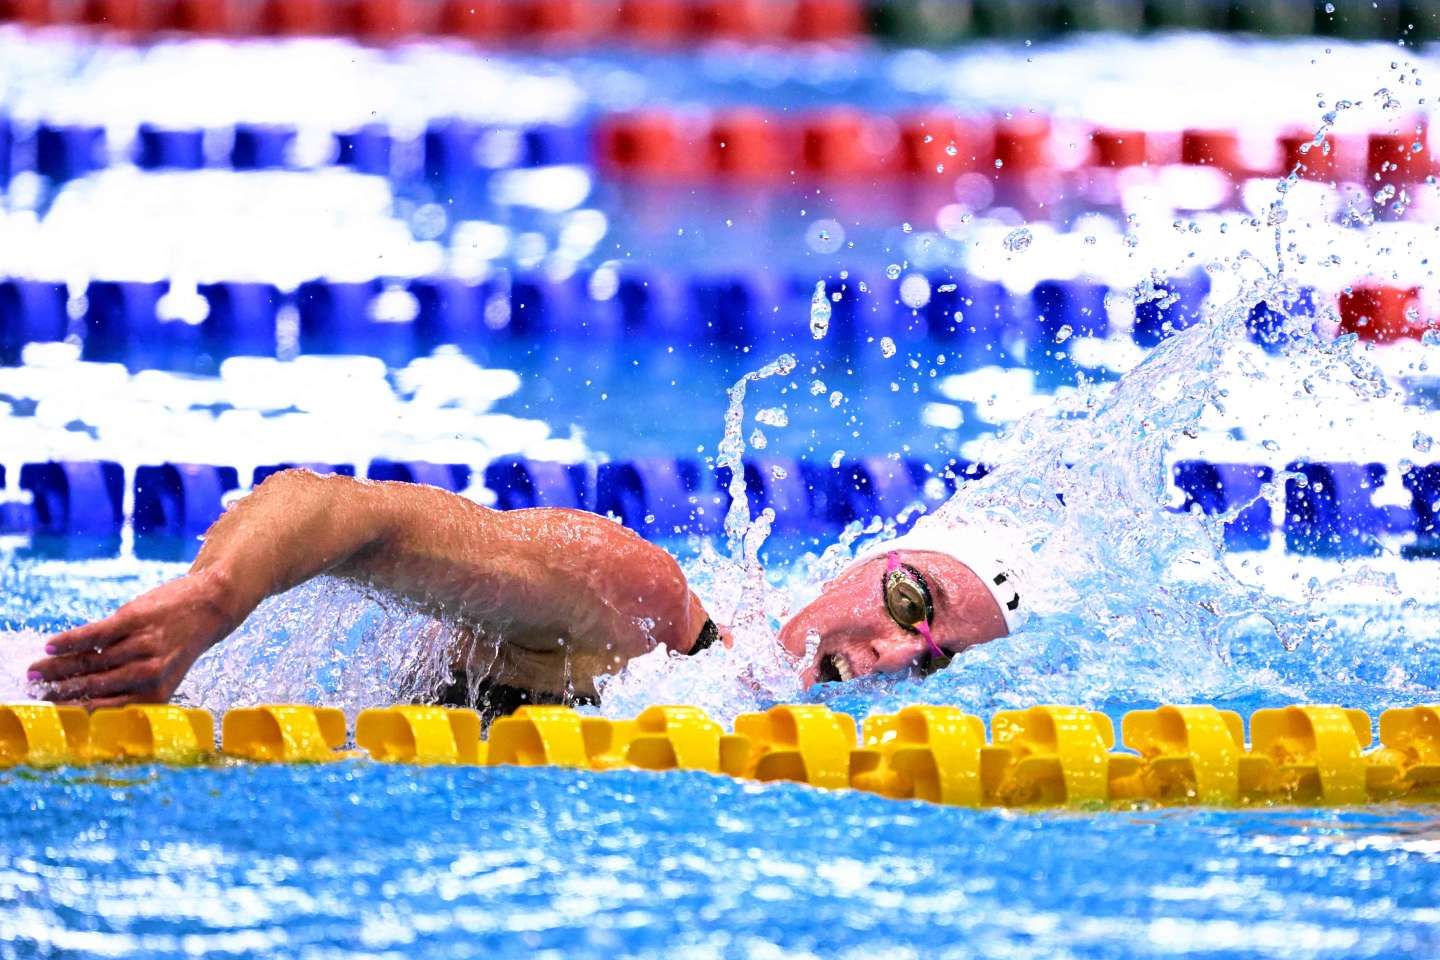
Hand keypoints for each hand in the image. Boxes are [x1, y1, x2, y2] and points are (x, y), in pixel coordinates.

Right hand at [27, 571, 235, 708]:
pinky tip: (50, 647)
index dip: (74, 709)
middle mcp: (149, 673)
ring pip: (90, 661)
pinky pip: (95, 634)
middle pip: (92, 685)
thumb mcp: (161, 673)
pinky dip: (70, 641)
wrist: (211, 606)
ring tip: (35, 670)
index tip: (49, 712)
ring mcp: (142, 645)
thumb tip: (79, 693)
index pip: (106, 707)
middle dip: (59, 690)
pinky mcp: (135, 619)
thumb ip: (127, 684)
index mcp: (155, 694)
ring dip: (58, 668)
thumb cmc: (179, 644)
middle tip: (35, 691)